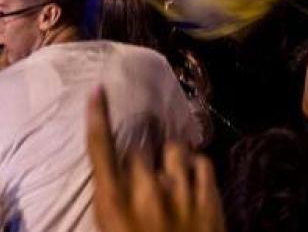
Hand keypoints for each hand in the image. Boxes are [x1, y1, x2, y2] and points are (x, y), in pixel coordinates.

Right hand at [87, 87, 225, 231]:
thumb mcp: (111, 229)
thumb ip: (112, 199)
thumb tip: (114, 177)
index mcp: (114, 204)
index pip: (101, 149)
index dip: (98, 116)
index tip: (97, 89)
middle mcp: (147, 193)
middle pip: (138, 151)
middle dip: (138, 161)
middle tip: (142, 177)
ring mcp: (181, 194)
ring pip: (174, 149)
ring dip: (170, 158)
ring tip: (170, 172)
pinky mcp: (209, 200)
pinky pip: (203, 162)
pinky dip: (196, 165)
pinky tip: (193, 176)